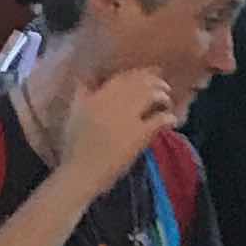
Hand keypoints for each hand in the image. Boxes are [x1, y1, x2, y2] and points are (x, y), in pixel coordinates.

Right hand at [55, 63, 177, 188]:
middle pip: (141, 83)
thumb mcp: (73, 114)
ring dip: (163, 97)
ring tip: (167, 103)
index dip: (139, 73)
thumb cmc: (74, 146)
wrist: (81, 172)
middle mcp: (114, 101)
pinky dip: (168, 118)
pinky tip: (172, 121)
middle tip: (164, 87)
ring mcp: (128, 117)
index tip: (148, 74)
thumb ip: (81, 93)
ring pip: (152, 96)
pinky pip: (159, 119)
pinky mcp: (139, 134)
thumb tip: (83, 77)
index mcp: (98, 95)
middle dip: (156, 82)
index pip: (124, 77)